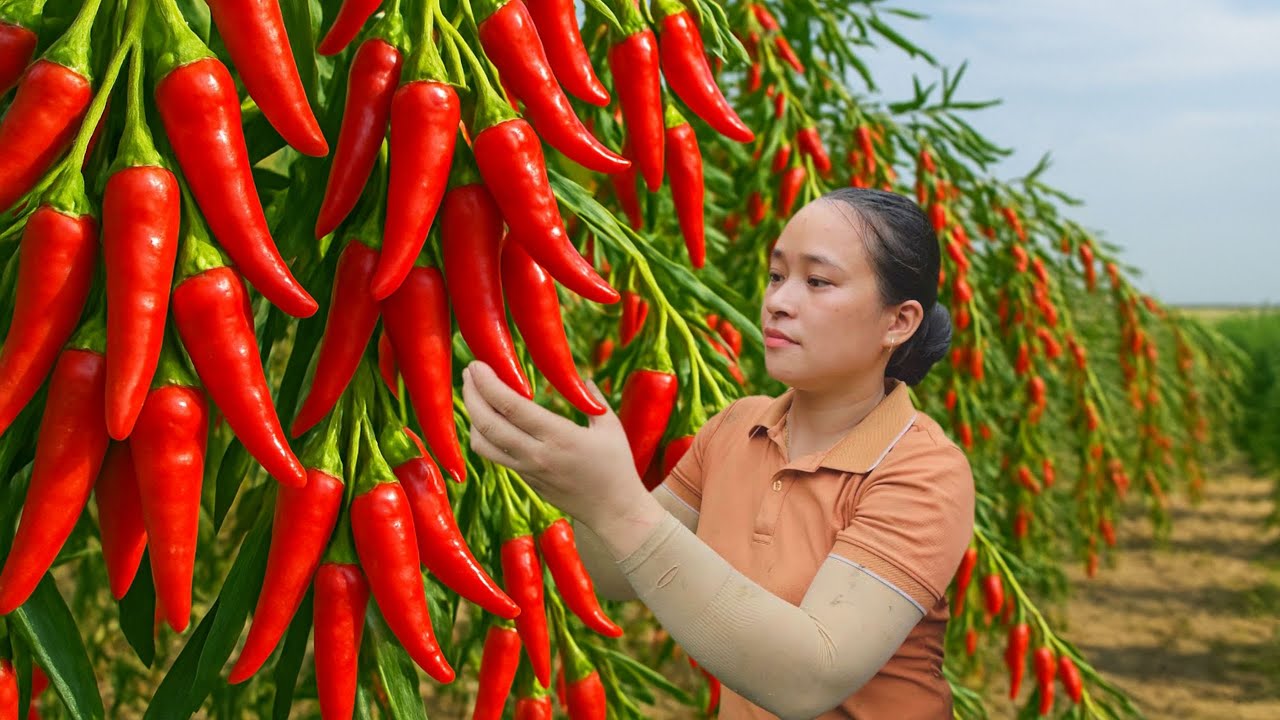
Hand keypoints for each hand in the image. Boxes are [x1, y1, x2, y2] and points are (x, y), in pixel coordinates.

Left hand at [461, 361, 664, 542]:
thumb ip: (593, 400)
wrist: (613, 511)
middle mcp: (536, 454)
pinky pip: (494, 455)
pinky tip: (488, 420)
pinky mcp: (525, 480)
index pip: (511, 406)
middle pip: (488, 423)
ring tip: (473, 395)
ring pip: (483, 444)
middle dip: (471, 395)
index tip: (477, 365)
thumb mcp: (610, 427)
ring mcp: (527, 470)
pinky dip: (484, 435)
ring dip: (472, 417)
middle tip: (468, 372)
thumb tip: (583, 378)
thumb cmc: (616, 466)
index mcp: (558, 436)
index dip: (488, 384)